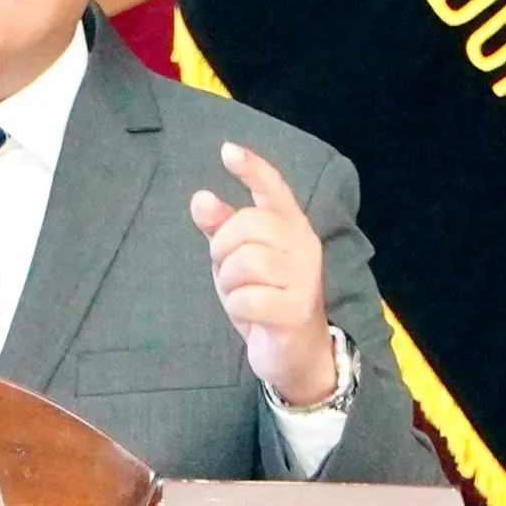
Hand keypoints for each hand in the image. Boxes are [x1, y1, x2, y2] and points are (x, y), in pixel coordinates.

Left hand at [189, 141, 336, 406]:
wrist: (297, 354)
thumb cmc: (266, 299)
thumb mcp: (238, 261)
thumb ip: (222, 229)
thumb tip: (201, 197)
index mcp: (291, 227)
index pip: (274, 188)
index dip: (252, 168)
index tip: (227, 151)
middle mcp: (303, 245)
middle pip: (246, 225)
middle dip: (222, 250)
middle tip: (230, 275)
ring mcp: (304, 276)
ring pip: (244, 261)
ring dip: (229, 283)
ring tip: (242, 296)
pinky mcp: (297, 308)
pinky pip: (247, 297)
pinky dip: (238, 308)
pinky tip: (251, 315)